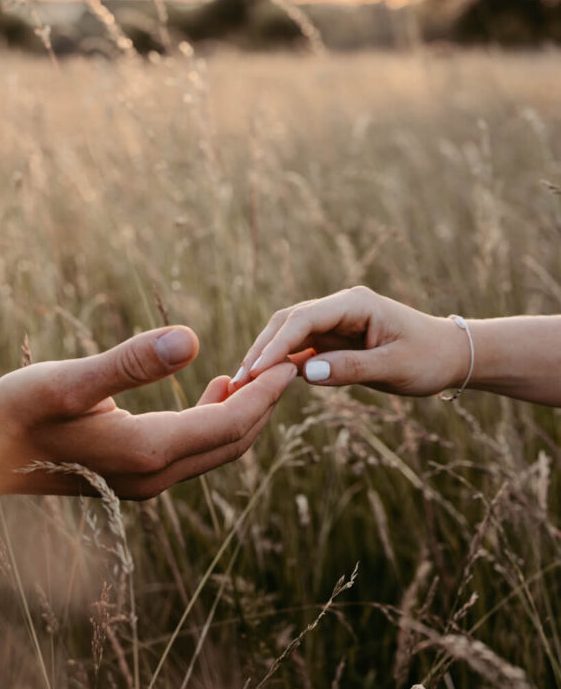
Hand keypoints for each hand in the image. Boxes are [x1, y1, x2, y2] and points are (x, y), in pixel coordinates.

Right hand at [0, 326, 296, 500]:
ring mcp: (145, 482)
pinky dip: (217, 421)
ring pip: (216, 448)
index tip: (292, 361)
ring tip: (263, 372)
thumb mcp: (70, 381)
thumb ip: (131, 362)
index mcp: (147, 451)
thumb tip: (192, 339)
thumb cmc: (18, 413)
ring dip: (244, 412)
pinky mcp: (135, 476)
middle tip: (292, 363)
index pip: (229, 424)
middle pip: (232, 441)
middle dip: (265, 403)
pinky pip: (194, 451)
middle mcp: (154, 476)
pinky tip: (218, 388)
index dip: (264, 392)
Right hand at [230, 287, 467, 397]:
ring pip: (289, 334)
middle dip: (262, 349)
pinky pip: (300, 348)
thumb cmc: (428, 358)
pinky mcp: (333, 338)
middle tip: (238, 381)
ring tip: (243, 385)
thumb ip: (350, 369)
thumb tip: (303, 373)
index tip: (255, 370)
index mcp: (355, 303)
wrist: (450, 356)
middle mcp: (340, 307)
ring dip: (266, 356)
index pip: (304, 319)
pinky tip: (264, 383)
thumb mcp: (394, 368)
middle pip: (288, 322)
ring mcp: (335, 321)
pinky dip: (281, 364)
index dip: (276, 344)